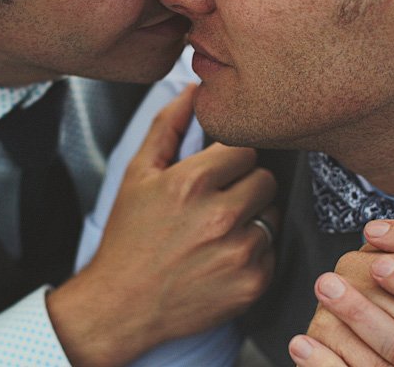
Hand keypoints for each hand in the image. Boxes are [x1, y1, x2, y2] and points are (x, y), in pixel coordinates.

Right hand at [48, 85, 277, 366]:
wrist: (121, 305)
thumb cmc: (129, 237)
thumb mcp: (138, 174)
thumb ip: (168, 125)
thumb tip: (194, 89)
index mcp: (193, 182)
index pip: (245, 149)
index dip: (230, 160)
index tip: (215, 174)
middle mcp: (221, 216)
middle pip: (265, 179)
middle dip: (245, 186)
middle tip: (218, 202)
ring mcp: (239, 252)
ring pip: (271, 214)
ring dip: (251, 219)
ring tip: (218, 232)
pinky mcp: (252, 283)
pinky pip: (272, 251)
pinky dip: (253, 253)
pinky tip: (222, 258)